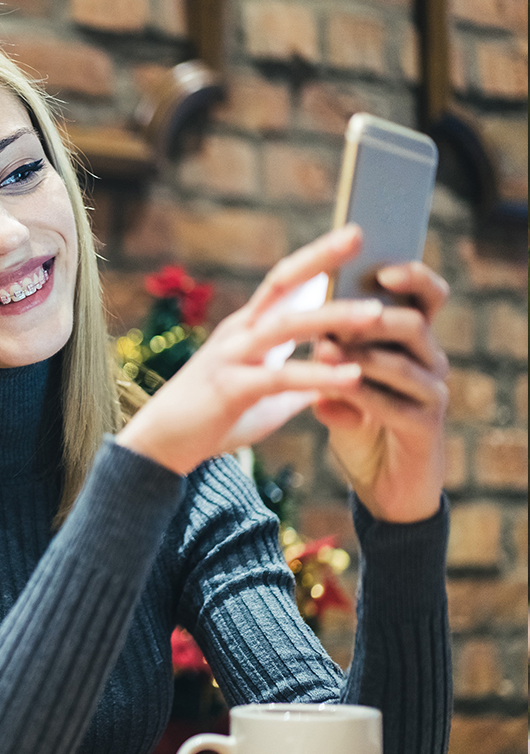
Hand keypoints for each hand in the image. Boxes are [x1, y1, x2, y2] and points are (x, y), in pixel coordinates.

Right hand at [117, 226, 376, 475]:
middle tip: (360, 234)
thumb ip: (301, 381)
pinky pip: (281, 378)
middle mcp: (238, 333)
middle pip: (280, 284)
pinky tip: (353, 377)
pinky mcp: (232, 389)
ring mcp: (232, 358)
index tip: (354, 236)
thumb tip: (340, 377)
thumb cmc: (213, 419)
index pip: (283, 281)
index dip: (316, 258)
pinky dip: (319, 375)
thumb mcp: (266, 397)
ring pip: (285, 326)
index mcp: (246, 328)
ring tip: (376, 313)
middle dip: (320, 259)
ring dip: (332, 317)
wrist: (161, 446)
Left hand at [311, 262, 449, 521]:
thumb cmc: (362, 427)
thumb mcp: (341, 387)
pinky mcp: (425, 428)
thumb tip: (320, 341)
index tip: (379, 266)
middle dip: (370, 316)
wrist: (383, 487)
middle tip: (333, 314)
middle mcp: (431, 362)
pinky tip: (330, 393)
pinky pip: (393, 403)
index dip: (411, 276)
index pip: (425, 296)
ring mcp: (432, 395)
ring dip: (359, 355)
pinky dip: (360, 394)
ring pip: (403, 362)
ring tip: (322, 351)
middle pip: (414, 323)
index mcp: (412, 343)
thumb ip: (333, 360)